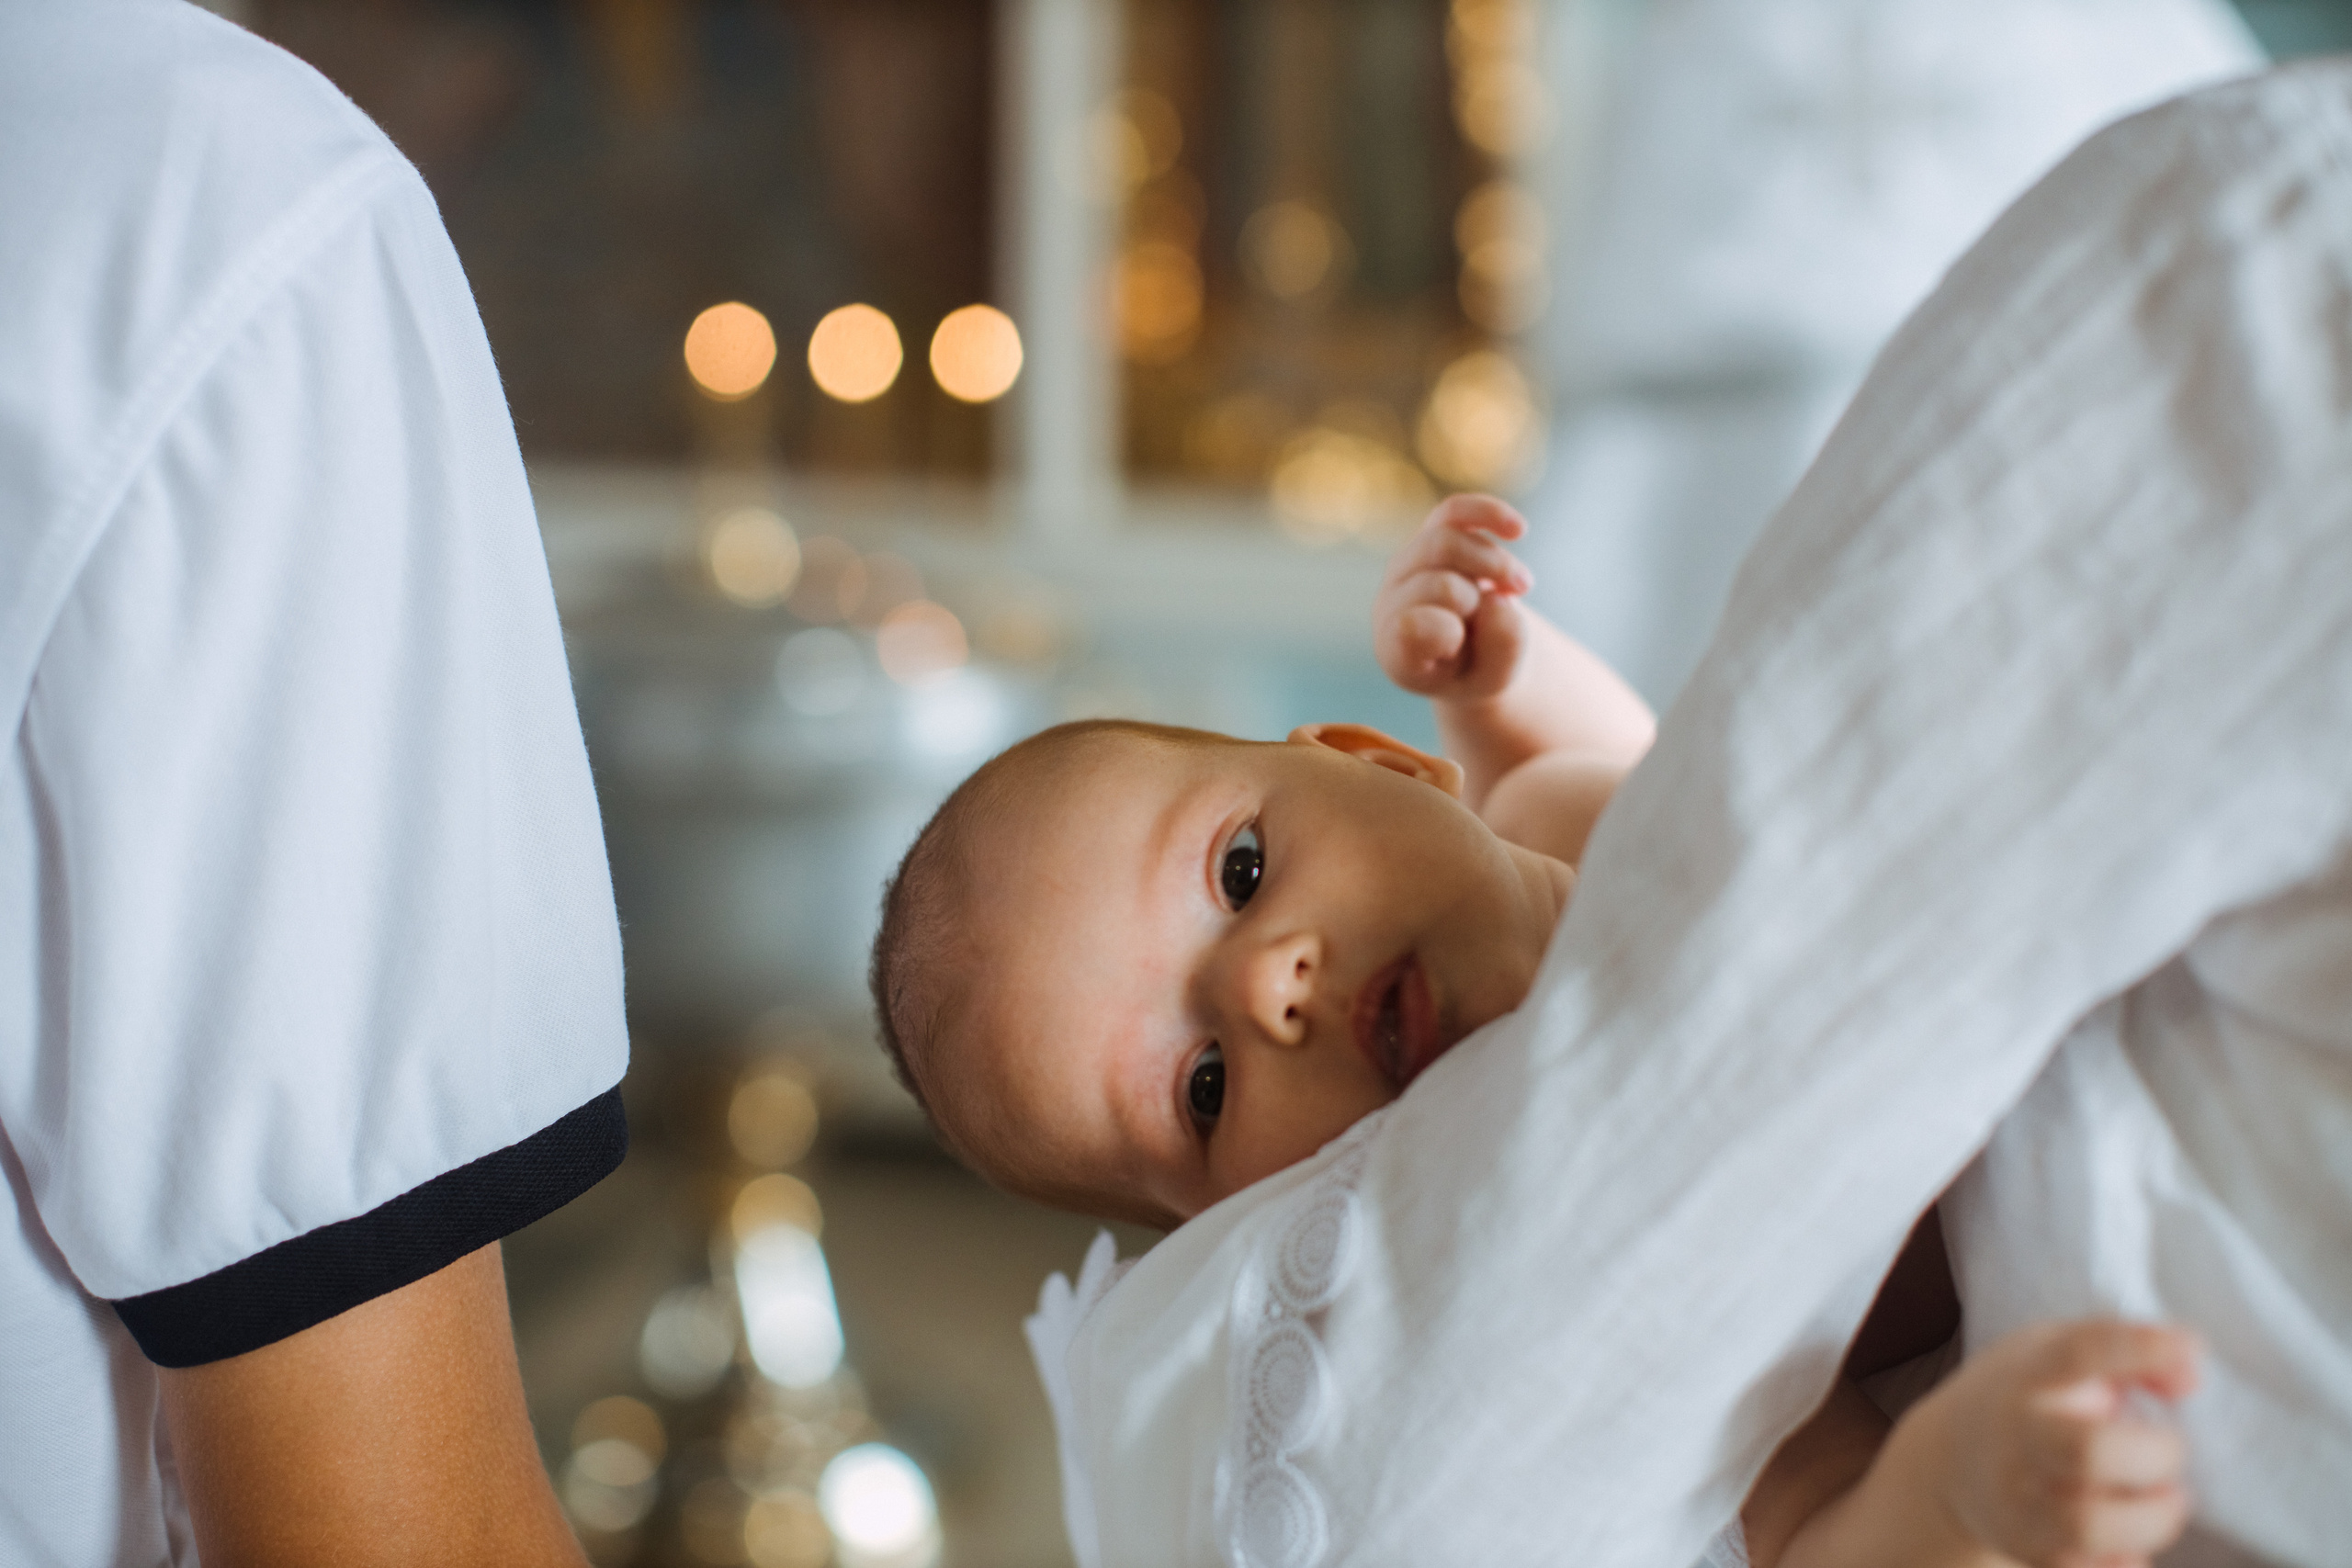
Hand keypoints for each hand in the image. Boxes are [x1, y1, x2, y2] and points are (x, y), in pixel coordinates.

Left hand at [1373, 494, 1534, 700]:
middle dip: (1481, 604)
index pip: (1411, 628)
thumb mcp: (1496, 678)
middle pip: (1441, 585)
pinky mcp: (1430, 534)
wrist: (1474, 648)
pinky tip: (1518, 530)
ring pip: (1447, 543)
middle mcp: (1391, 603)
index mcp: (1396, 650)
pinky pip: (1454, 511)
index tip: (1465, 644)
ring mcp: (1407, 565)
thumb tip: (1498, 598)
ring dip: (1496, 565)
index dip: (1447, 631)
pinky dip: (1487, 514)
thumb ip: (1501, 650)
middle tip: (1499, 625)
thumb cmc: (1479, 669)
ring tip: (1522, 588)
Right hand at [1924, 1320, 2199, 1567]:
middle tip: (2168, 1452)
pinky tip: (2132, 1536)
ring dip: (2152, 1517)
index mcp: (2031, 1374)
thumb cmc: (2029, 1399)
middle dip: (2157, 1455)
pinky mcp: (2030, 1549)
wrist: (1952, 1462)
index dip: (2140, 1349)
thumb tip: (2190, 1376)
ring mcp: (2018, 1497)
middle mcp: (2017, 1435)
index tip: (2191, 1350)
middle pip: (2089, 1450)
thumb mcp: (2059, 1354)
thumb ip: (2127, 1354)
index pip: (2080, 1353)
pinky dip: (2128, 1559)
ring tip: (2163, 1501)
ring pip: (2091, 1524)